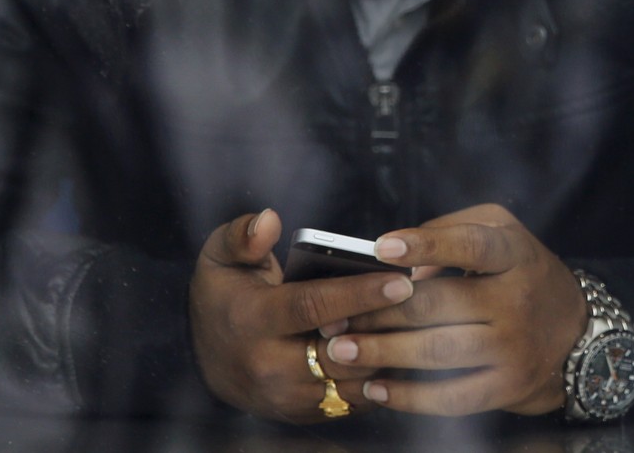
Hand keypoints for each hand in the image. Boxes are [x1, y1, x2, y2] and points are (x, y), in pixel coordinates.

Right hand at [189, 208, 414, 421]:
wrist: (209, 358)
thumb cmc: (225, 295)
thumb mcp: (219, 257)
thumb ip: (242, 236)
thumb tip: (270, 219)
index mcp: (251, 320)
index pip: (312, 306)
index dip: (359, 293)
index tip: (401, 280)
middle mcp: (267, 366)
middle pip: (340, 352)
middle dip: (384, 329)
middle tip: (425, 304)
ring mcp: (286, 398)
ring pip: (353, 383)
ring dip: (389, 356)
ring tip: (423, 326)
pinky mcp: (304, 414)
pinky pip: (354, 403)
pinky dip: (383, 380)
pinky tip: (406, 350)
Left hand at [316, 203, 588, 416]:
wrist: (576, 331)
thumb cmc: (520, 273)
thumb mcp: (499, 232)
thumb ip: (450, 231)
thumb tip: (398, 261)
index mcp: (514, 254)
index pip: (472, 245)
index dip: (427, 244)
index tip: (381, 248)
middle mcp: (517, 300)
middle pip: (440, 304)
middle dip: (381, 311)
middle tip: (336, 318)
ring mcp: (514, 347)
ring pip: (438, 352)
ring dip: (383, 353)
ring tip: (342, 351)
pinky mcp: (507, 386)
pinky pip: (452, 397)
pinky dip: (409, 397)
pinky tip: (377, 389)